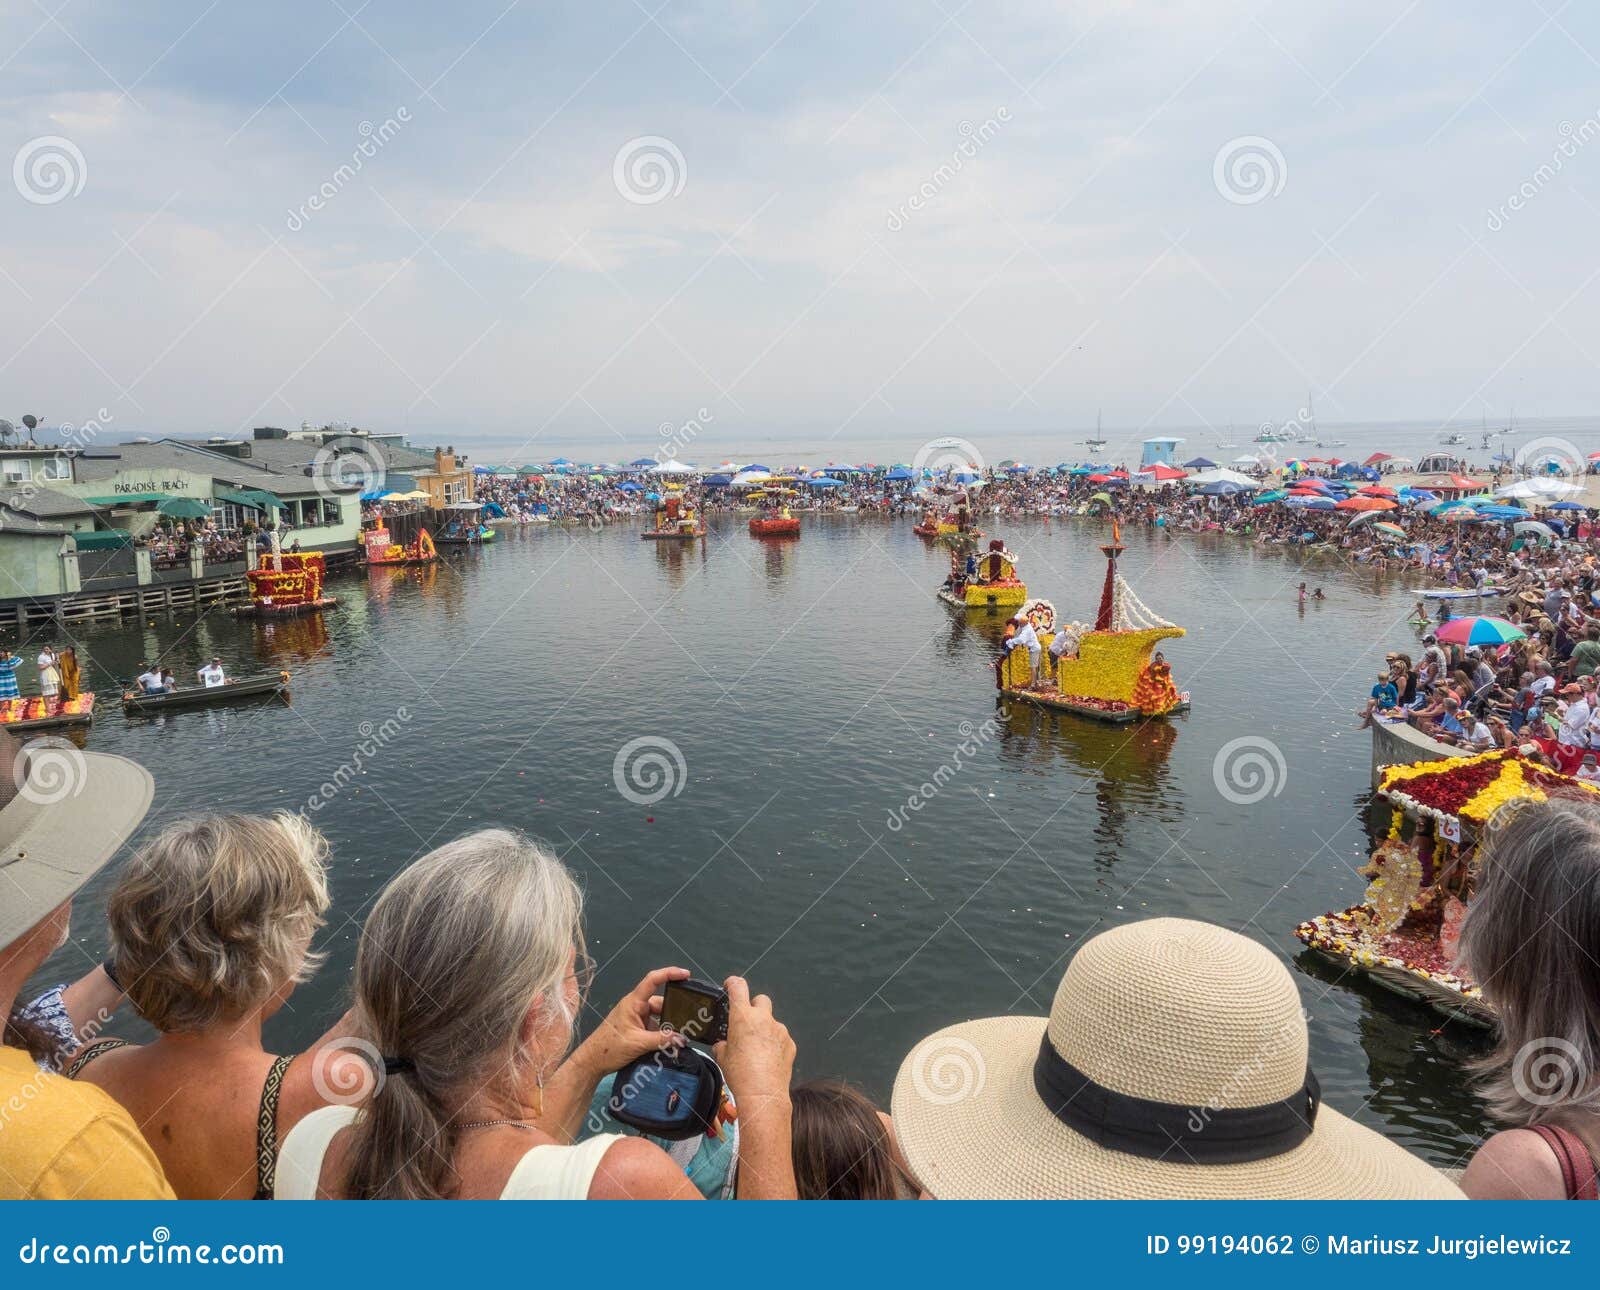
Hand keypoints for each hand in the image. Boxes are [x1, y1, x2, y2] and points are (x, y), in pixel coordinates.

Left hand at [574, 966, 689, 1077]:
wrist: (592, 1062)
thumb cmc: (609, 1048)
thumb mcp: (638, 1043)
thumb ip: (661, 1040)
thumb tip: (682, 1039)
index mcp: (633, 1002)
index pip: (652, 980)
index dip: (669, 974)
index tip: (685, 974)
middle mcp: (636, 1007)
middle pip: (660, 1002)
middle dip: (674, 1010)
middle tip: (690, 1018)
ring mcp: (637, 1018)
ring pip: (659, 1016)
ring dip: (668, 1025)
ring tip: (681, 1035)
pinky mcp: (637, 1029)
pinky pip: (655, 1027)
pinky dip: (663, 1033)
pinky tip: (671, 1043)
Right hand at [713, 975, 794, 1113]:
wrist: (763, 1094)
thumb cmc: (742, 1076)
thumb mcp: (722, 1057)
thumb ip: (723, 1044)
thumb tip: (724, 1045)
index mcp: (743, 1017)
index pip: (738, 987)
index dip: (733, 983)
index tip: (730, 985)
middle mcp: (763, 1019)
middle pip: (760, 999)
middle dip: (754, 1007)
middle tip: (747, 1022)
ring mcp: (779, 1030)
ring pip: (771, 1021)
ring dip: (765, 1029)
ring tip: (757, 1050)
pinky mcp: (790, 1043)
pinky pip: (781, 1037)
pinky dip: (775, 1044)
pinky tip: (768, 1059)